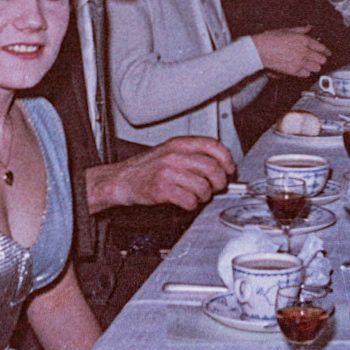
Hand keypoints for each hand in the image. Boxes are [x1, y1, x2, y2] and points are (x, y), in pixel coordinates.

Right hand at [86, 136, 233, 211]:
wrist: (120, 180)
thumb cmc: (146, 168)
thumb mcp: (169, 151)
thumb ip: (192, 154)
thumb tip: (220, 165)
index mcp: (179, 144)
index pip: (214, 146)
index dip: (226, 160)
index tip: (229, 170)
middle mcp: (174, 155)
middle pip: (212, 168)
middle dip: (219, 182)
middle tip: (216, 188)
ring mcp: (168, 172)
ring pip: (203, 186)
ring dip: (205, 196)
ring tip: (197, 196)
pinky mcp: (162, 189)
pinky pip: (190, 200)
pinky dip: (192, 205)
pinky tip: (186, 202)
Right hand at [251, 26, 330, 76]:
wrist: (260, 50)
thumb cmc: (271, 38)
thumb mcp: (287, 30)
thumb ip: (300, 30)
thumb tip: (309, 28)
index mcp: (304, 40)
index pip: (321, 47)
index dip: (326, 51)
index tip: (328, 53)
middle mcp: (304, 51)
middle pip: (321, 59)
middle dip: (320, 59)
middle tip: (318, 59)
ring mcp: (300, 62)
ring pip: (316, 68)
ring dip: (314, 66)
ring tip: (310, 65)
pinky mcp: (294, 71)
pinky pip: (306, 74)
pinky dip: (305, 72)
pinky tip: (301, 69)